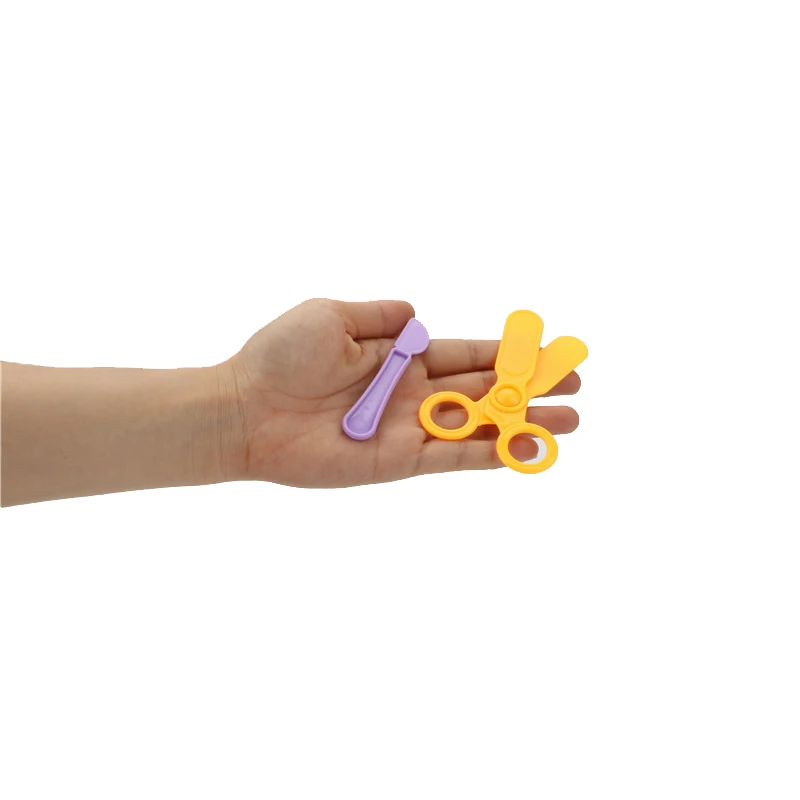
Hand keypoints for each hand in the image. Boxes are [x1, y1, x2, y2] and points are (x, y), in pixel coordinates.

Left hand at [223, 299, 580, 486]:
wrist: (245, 409)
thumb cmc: (279, 357)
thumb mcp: (332, 315)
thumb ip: (381, 316)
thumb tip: (418, 314)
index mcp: (400, 358)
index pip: (467, 354)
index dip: (509, 352)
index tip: (548, 349)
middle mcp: (412, 394)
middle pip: (486, 390)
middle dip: (531, 387)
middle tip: (576, 384)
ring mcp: (408, 429)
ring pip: (479, 427)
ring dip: (525, 424)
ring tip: (570, 423)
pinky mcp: (398, 461)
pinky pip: (454, 457)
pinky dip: (491, 453)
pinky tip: (527, 449)